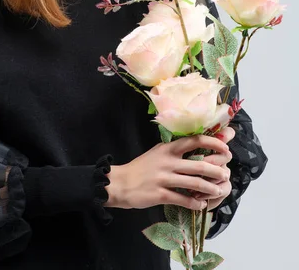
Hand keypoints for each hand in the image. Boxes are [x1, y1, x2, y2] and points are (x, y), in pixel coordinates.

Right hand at [104, 134, 230, 211]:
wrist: (120, 182)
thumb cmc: (141, 167)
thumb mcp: (158, 152)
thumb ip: (174, 150)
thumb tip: (196, 146)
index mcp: (168, 148)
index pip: (194, 140)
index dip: (212, 143)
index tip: (225, 149)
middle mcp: (167, 161)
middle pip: (198, 164)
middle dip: (216, 170)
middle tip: (226, 174)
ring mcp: (163, 178)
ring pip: (194, 183)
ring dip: (210, 188)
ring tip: (218, 191)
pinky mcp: (160, 194)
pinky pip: (183, 199)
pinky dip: (195, 203)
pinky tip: (201, 205)